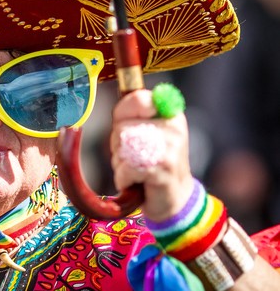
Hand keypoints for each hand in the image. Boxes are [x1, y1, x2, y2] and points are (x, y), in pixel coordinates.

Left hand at [109, 89, 193, 221]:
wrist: (173, 198)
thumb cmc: (150, 162)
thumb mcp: (144, 133)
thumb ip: (132, 115)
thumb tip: (126, 92)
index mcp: (170, 114)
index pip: (137, 99)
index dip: (122, 116)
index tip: (128, 130)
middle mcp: (173, 127)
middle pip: (121, 128)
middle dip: (118, 146)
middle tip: (134, 158)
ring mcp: (170, 148)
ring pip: (121, 149)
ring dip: (120, 164)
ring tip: (137, 170)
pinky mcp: (163, 170)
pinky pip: (126, 169)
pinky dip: (124, 179)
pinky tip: (138, 183)